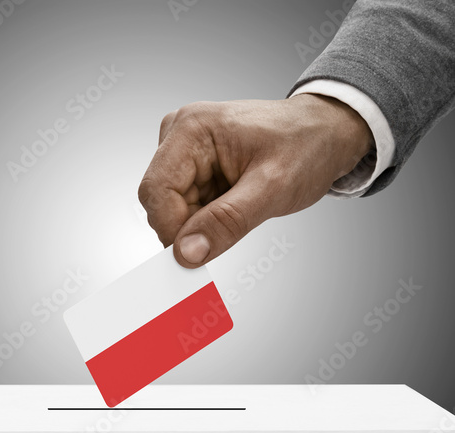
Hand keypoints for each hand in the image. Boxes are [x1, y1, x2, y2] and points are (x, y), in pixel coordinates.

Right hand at [138, 95, 372, 267]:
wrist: (324, 135)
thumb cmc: (306, 146)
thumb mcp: (272, 188)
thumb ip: (227, 221)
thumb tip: (186, 252)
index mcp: (192, 129)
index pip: (156, 190)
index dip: (172, 229)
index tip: (195, 256)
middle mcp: (180, 136)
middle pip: (161, 201)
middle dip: (189, 228)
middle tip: (228, 234)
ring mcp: (186, 152)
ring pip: (172, 209)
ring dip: (201, 224)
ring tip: (241, 211)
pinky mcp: (194, 167)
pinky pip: (186, 206)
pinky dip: (206, 220)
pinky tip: (234, 209)